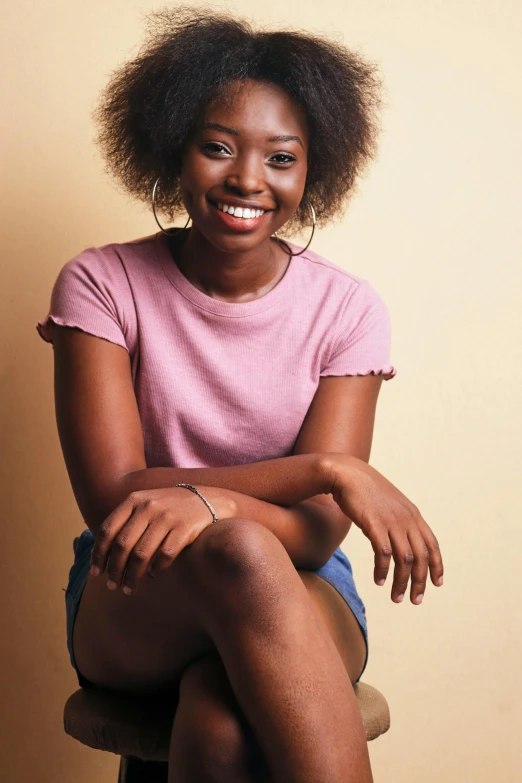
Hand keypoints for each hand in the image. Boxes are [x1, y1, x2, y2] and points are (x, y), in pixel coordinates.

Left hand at [89, 486, 232, 594]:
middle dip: (114, 570)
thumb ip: (125, 522)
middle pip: (122, 545)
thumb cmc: (168, 508)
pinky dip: (156, 570)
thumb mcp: (145, 505)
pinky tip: (153, 575)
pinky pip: (164, 556)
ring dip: (132, 576)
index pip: (108, 530)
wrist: (206, 500)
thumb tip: (101, 554)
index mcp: (134, 500)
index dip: (99, 555)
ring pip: (141, 554)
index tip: (96, 573)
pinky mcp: (185, 528)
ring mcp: (167, 517)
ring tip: (129, 588)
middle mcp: (149, 507)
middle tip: (113, 585)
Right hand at [329, 457, 443, 604]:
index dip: (437, 566)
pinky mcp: (374, 524)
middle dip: (420, 582)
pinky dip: (383, 570)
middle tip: (415, 600)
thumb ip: (399, 520)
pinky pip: (383, 554)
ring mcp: (391, 521)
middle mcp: (406, 518)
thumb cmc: (365, 490)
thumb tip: (401, 540)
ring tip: (396, 597)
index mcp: (413, 514)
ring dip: (401, 582)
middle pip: (420, 556)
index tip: (437, 584)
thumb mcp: (389, 504)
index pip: (432, 544)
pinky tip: (379, 581)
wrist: (346, 474)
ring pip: (404, 559)